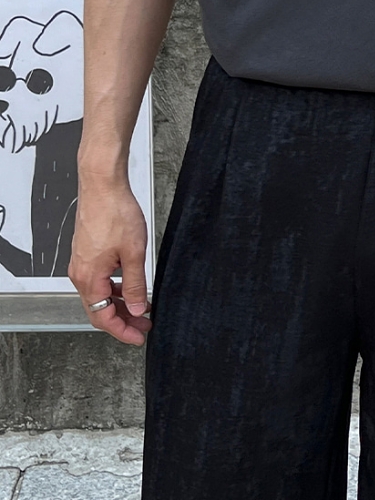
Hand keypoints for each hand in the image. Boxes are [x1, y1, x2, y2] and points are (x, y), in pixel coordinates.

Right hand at [68, 173, 151, 345]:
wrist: (102, 185)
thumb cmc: (115, 212)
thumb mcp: (134, 253)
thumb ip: (135, 284)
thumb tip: (138, 308)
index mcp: (89, 278)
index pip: (103, 317)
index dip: (122, 331)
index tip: (138, 337)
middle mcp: (80, 273)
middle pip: (99, 309)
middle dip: (122, 320)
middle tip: (144, 325)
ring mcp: (82, 263)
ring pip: (100, 294)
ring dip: (120, 304)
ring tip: (142, 307)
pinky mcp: (86, 252)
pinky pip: (99, 279)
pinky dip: (114, 288)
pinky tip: (130, 286)